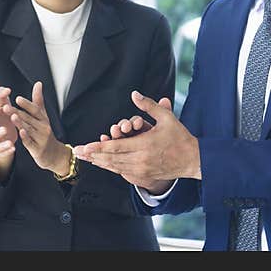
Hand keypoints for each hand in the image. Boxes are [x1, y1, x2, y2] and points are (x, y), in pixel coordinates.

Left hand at [4, 82, 69, 176]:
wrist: (54, 154)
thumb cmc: (45, 132)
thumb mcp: (43, 116)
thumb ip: (38, 100)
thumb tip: (38, 83)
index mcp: (43, 119)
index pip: (35, 110)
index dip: (26, 104)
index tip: (17, 98)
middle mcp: (43, 127)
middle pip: (29, 119)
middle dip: (17, 112)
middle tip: (5, 107)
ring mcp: (41, 139)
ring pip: (29, 129)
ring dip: (20, 123)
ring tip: (12, 117)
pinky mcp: (37, 149)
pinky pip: (30, 143)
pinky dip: (26, 138)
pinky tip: (20, 132)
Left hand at [73, 91, 200, 192]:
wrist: (193, 160)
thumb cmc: (180, 137)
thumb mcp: (166, 118)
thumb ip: (148, 106)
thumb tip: (134, 94)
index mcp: (144, 145)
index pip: (116, 147)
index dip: (98, 148)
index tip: (85, 147)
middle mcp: (141, 160)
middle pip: (111, 158)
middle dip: (92, 155)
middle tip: (77, 152)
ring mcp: (141, 170)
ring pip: (114, 166)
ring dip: (98, 162)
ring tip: (84, 158)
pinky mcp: (143, 176)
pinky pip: (122, 172)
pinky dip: (110, 167)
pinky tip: (101, 163)